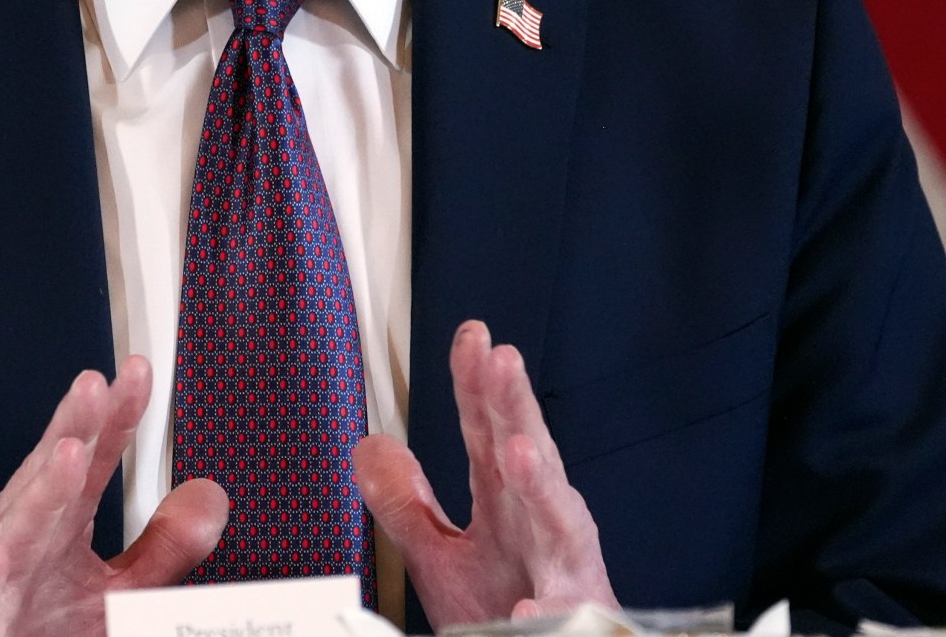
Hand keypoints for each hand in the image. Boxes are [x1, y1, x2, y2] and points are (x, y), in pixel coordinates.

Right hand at [0, 356, 229, 636]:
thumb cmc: (41, 629)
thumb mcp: (118, 590)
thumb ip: (165, 545)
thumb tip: (210, 497)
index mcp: (58, 522)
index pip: (93, 459)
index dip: (115, 415)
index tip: (138, 373)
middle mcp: (25, 536)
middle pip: (52, 476)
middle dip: (73, 429)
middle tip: (95, 388)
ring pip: (18, 527)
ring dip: (42, 490)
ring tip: (71, 454)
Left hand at [355, 320, 614, 625]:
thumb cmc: (502, 607)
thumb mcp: (439, 554)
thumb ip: (407, 502)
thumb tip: (373, 446)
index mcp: (504, 503)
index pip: (486, 431)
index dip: (476, 384)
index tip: (471, 336)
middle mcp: (536, 524)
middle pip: (526, 453)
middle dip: (515, 407)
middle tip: (502, 361)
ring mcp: (560, 569)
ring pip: (557, 520)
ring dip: (539, 484)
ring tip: (518, 451)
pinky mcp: (572, 616)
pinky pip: (557, 610)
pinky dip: (545, 606)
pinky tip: (527, 604)